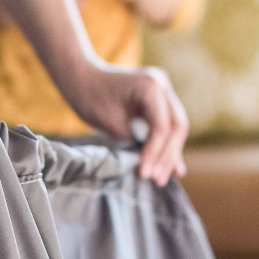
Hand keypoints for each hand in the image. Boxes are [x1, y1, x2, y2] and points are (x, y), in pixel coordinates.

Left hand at [65, 61, 187, 184]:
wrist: (81, 77)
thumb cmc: (90, 97)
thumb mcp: (110, 123)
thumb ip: (135, 141)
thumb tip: (152, 164)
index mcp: (151, 86)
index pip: (162, 126)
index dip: (155, 153)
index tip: (144, 173)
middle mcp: (162, 85)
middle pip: (176, 126)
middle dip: (167, 156)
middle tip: (157, 180)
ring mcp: (163, 90)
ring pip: (176, 127)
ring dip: (169, 154)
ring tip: (160, 179)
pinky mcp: (159, 99)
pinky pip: (168, 124)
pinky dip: (167, 145)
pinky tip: (173, 167)